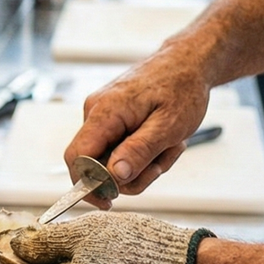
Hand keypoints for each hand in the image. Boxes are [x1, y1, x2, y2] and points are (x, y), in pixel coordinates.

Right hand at [66, 44, 212, 201]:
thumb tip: (114, 177)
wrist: (187, 63)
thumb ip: (139, 151)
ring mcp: (102, 116)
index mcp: (104, 112)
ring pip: (113, 160)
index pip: (76, 157)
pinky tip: (162, 139)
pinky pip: (121, 149)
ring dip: (144, 163)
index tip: (110, 201)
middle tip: (164, 159)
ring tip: (170, 144)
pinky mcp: (112, 120)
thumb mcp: (168, 126)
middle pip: (97, 164)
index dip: (88, 185)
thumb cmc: (181, 89)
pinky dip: (144, 153)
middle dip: (133, 173)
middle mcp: (95, 112)